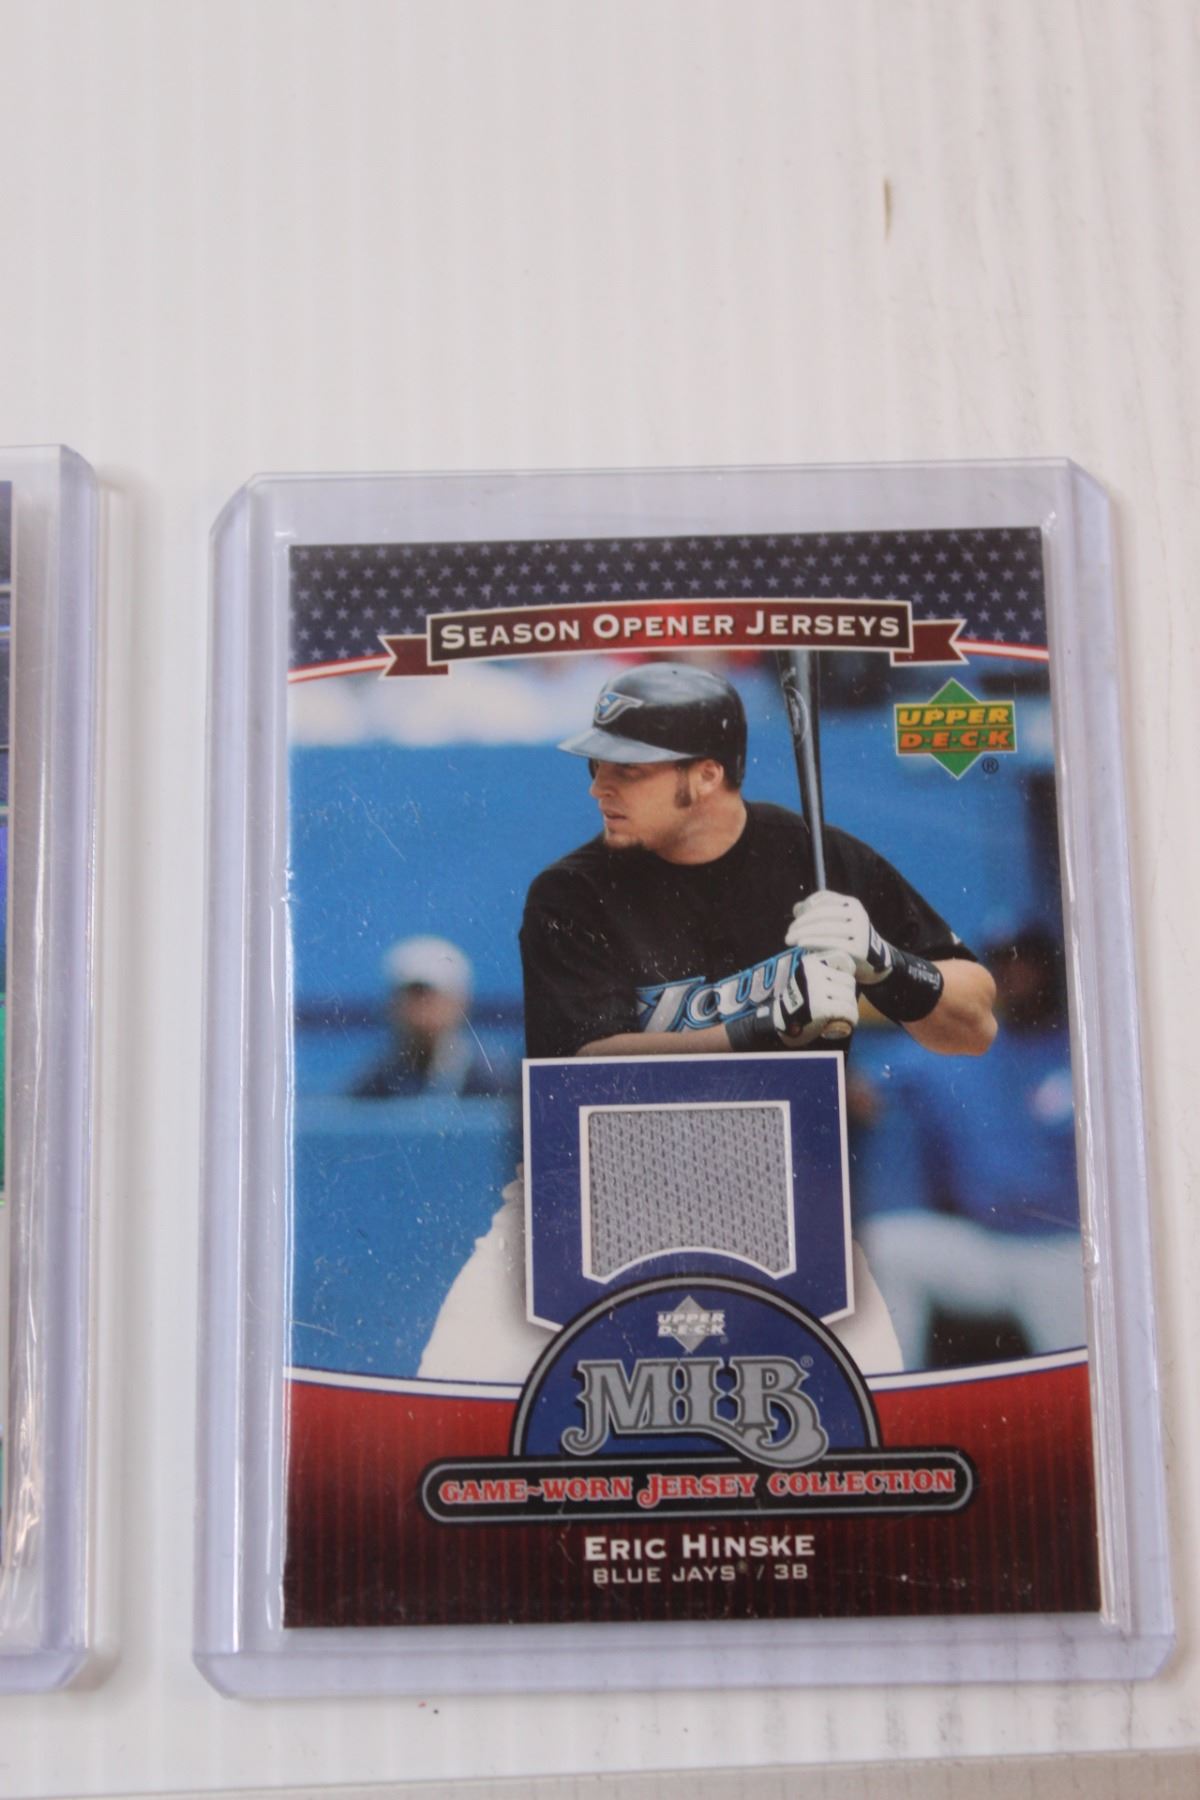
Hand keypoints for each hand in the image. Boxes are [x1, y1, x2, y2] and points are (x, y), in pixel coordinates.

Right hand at [772, 950, 857, 1045]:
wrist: (780, 1022)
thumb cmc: (799, 1003)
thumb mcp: (807, 979)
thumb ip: (823, 972)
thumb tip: (851, 968)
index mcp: (811, 964)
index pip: (843, 966)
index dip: (845, 983)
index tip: (839, 993)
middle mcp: (814, 973)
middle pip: (849, 982)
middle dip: (849, 996)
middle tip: (843, 1007)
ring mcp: (817, 990)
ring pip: (849, 997)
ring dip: (851, 1008)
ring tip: (845, 1016)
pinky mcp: (821, 1007)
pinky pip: (847, 1011)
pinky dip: (851, 1019)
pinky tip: (848, 1024)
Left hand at [786, 890, 945, 1024]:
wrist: (874, 961)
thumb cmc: (848, 939)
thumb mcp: (837, 922)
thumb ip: (818, 913)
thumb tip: (797, 908)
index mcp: (851, 904)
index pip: (824, 899)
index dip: (806, 907)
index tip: (794, 917)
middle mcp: (857, 914)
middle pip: (822, 914)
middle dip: (801, 923)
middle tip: (788, 933)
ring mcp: (859, 931)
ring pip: (824, 928)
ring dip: (803, 933)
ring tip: (790, 940)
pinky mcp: (858, 948)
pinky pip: (830, 942)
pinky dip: (813, 941)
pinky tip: (801, 944)